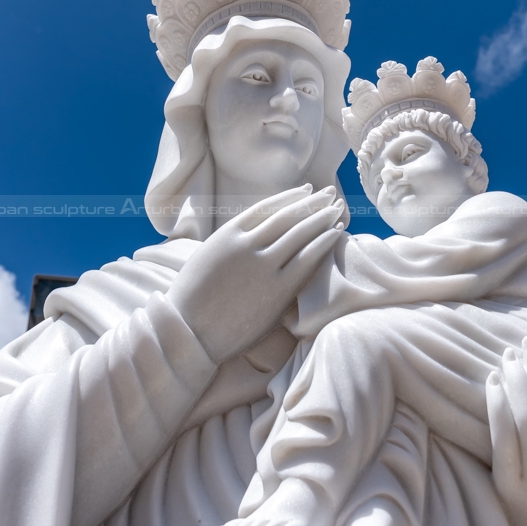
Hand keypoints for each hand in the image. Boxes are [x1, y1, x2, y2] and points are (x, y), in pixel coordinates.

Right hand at [167, 184, 344, 363]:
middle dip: (312, 203)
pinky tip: (336, 232)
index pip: (266, 208)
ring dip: (322, 218)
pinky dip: (323, 243)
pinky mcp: (277, 291)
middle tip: (330, 193)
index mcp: (227, 235)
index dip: (290, 197)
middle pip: (287, 216)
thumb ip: (231, 244)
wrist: (188, 334)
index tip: (307, 190)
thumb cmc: (191, 301)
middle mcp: (246, 245)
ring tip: (338, 208)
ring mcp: (263, 268)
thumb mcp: (206, 258)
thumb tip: (252, 236)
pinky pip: (306, 261)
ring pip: (300, 234)